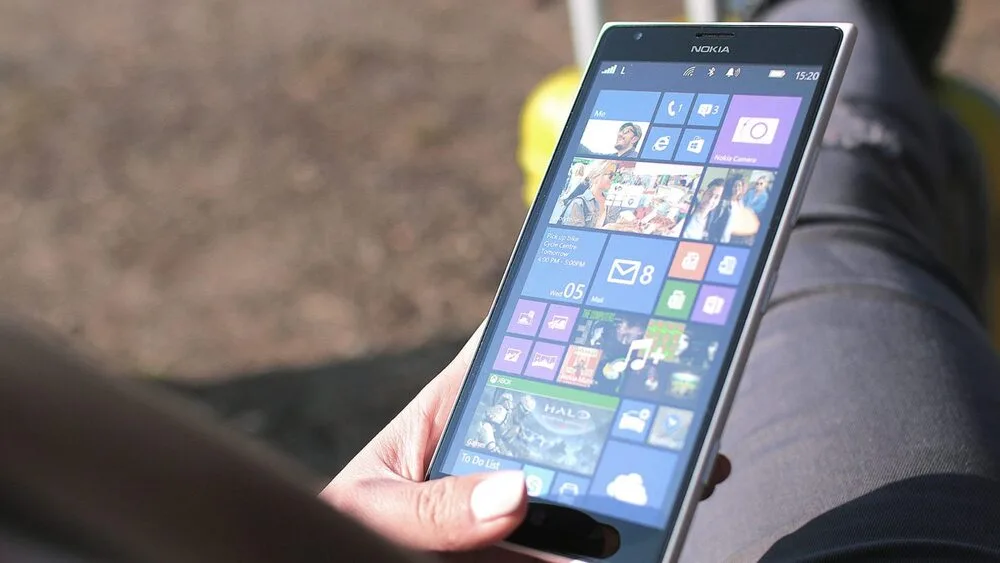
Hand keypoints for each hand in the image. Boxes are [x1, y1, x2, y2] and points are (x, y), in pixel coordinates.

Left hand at [321, 324, 730, 560]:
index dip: (566, 315)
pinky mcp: (545, 551)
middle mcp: (507, 448)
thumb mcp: (373, 508)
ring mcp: (532, 502)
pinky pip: (595, 547)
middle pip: (581, 412)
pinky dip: (632, 541)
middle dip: (634, 400)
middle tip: (687, 393)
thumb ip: (430, 508)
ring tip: (700, 468)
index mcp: (462, 409)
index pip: (517, 344)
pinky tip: (663, 532)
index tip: (620, 301)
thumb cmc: (349, 525)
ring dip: (649, 472)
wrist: (347, 561)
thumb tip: (514, 492)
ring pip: (600, 478)